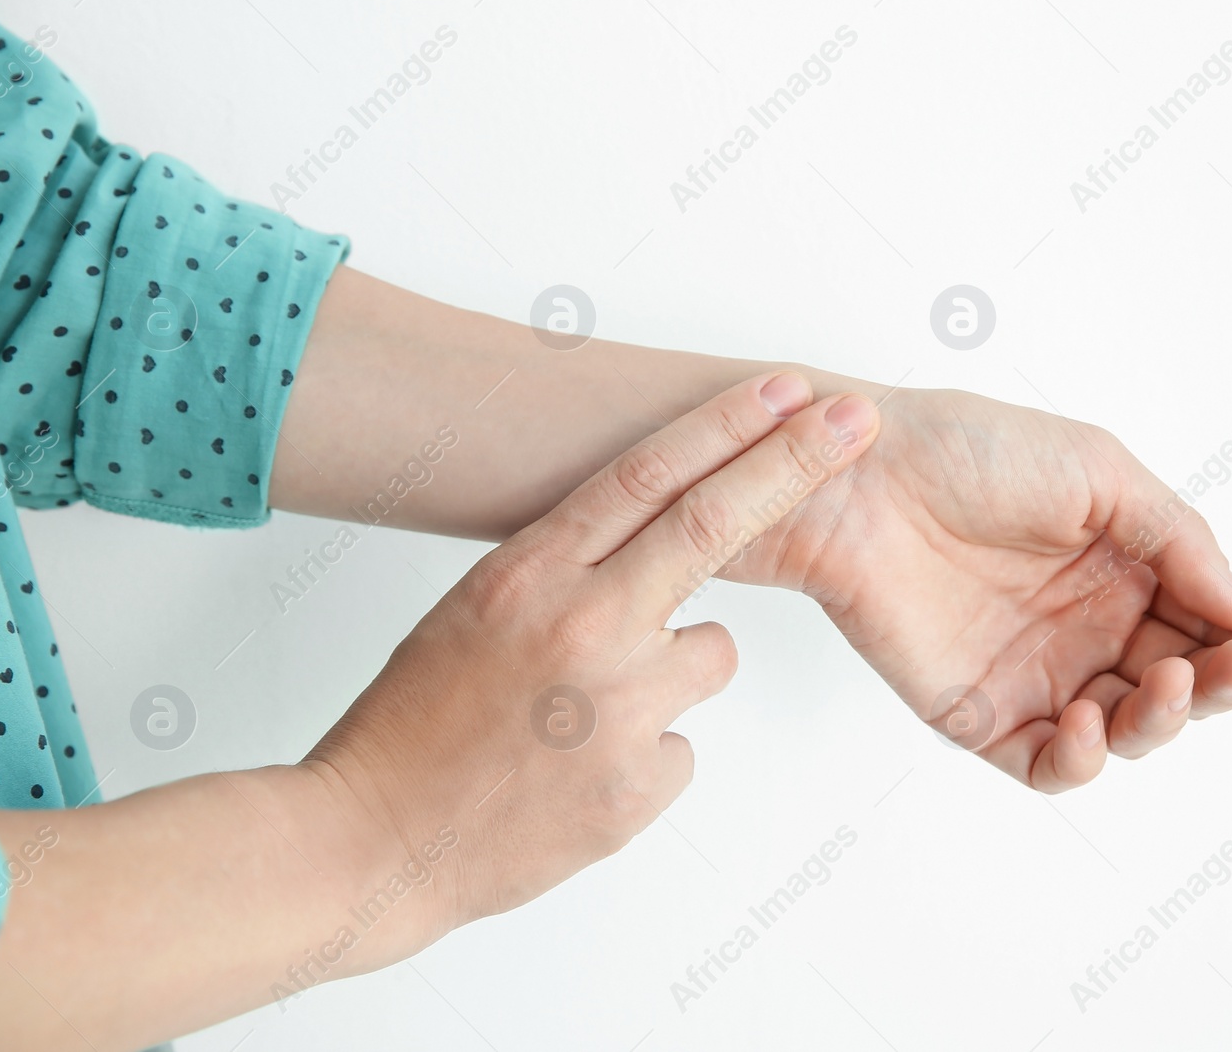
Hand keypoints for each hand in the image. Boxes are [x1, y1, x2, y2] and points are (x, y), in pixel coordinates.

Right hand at [304, 372, 879, 937]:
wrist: (378, 841)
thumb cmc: (416, 721)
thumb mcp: (477, 609)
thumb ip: (567, 567)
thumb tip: (654, 541)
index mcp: (527, 574)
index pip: (647, 475)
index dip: (726, 424)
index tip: (784, 390)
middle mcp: (581, 629)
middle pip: (714, 525)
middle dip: (794, 462)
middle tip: (854, 422)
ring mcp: (616, 711)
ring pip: (712, 653)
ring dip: (677, 667)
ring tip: (591, 711)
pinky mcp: (639, 787)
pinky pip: (685, 743)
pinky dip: (650, 750)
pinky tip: (582, 769)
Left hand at [728, 386, 1231, 792]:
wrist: (858, 474)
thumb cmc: (971, 452)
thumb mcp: (1101, 473)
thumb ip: (1179, 541)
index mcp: (1125, 567)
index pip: (1216, 616)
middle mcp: (1089, 627)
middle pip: (1185, 682)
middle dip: (1227, 681)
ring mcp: (1038, 673)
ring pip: (1131, 730)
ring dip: (1167, 719)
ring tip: (1169, 679)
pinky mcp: (980, 713)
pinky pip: (1051, 762)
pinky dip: (1086, 758)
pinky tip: (1096, 719)